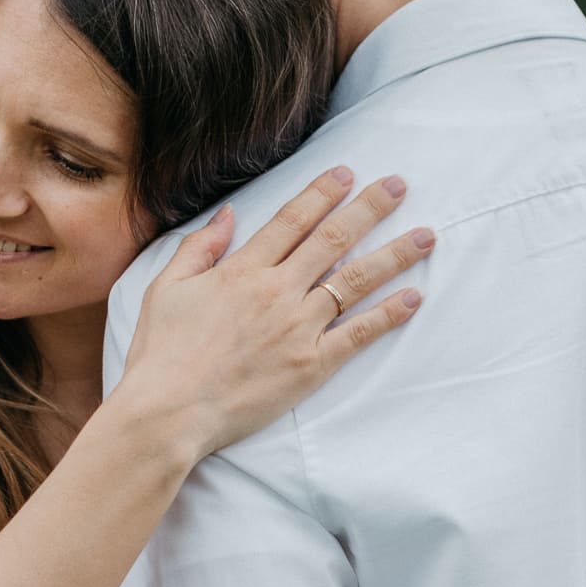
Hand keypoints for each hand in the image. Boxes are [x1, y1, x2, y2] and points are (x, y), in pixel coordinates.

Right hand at [120, 167, 431, 464]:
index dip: (322, 193)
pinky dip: (388, 314)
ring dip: (394, 254)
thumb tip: (229, 215)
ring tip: (425, 235)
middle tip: (399, 186)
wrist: (168, 412)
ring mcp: (298, 328)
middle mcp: (276, 291)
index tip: (347, 174)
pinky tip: (413, 296)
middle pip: (333, 240)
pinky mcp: (311, 365)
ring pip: (355, 281)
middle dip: (370, 208)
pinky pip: (358, 333)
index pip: (292, 220)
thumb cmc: (160, 354)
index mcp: (242, 271)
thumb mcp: (164, 289)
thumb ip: (199, 249)